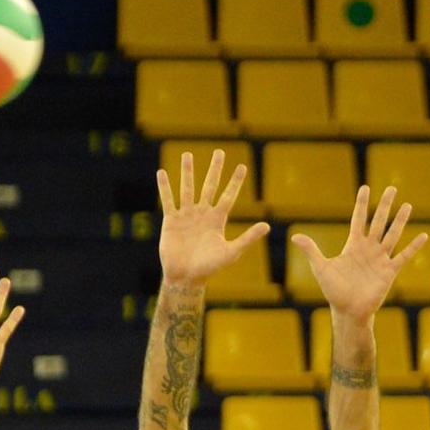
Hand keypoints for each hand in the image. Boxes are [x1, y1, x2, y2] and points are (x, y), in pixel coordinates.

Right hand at [157, 149, 270, 286]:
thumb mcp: (231, 252)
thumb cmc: (209, 267)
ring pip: (187, 188)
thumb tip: (267, 226)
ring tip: (187, 154)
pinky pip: (168, 200)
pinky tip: (161, 173)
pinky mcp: (171, 220)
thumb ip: (248, 238)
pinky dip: (165, 187)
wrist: (186, 277)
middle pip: (209, 186)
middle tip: (219, 152)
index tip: (242, 166)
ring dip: (187, 172)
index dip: (235, 182)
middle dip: (215, 169)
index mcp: (218, 219)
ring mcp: (186, 215)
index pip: (228, 196)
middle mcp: (203, 213)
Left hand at [291, 184, 427, 320]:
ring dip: (400, 220)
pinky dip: (414, 247)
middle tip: (392, 188)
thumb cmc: (334, 291)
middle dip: (385, 205)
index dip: (362, 204)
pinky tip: (424, 235)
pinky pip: (404, 256)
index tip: (365, 187)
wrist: (348, 311)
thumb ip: (311, 251)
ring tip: (408, 205)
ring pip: (392, 235)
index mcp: (353, 245)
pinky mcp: (389, 271)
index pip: (359, 219)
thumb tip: (295, 236)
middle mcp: (368, 249)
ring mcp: (380, 259)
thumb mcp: (321, 268)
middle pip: (378, 222)